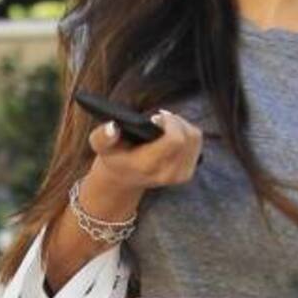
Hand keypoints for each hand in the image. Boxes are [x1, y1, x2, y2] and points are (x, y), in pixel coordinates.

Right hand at [87, 110, 202, 192]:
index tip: (155, 117)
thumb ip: (103, 136)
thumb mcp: (101, 146)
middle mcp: (167, 173)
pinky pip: (197, 143)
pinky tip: (171, 133)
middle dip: (175, 121)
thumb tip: (112, 126)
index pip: (175, 140)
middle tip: (159, 118)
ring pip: (195, 138)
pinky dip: (187, 133)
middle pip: (188, 136)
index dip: (170, 122)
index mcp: (148, 165)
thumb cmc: (114, 157)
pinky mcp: (187, 173)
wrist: (123, 179)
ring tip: (164, 124)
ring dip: (182, 125)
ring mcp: (180, 176)